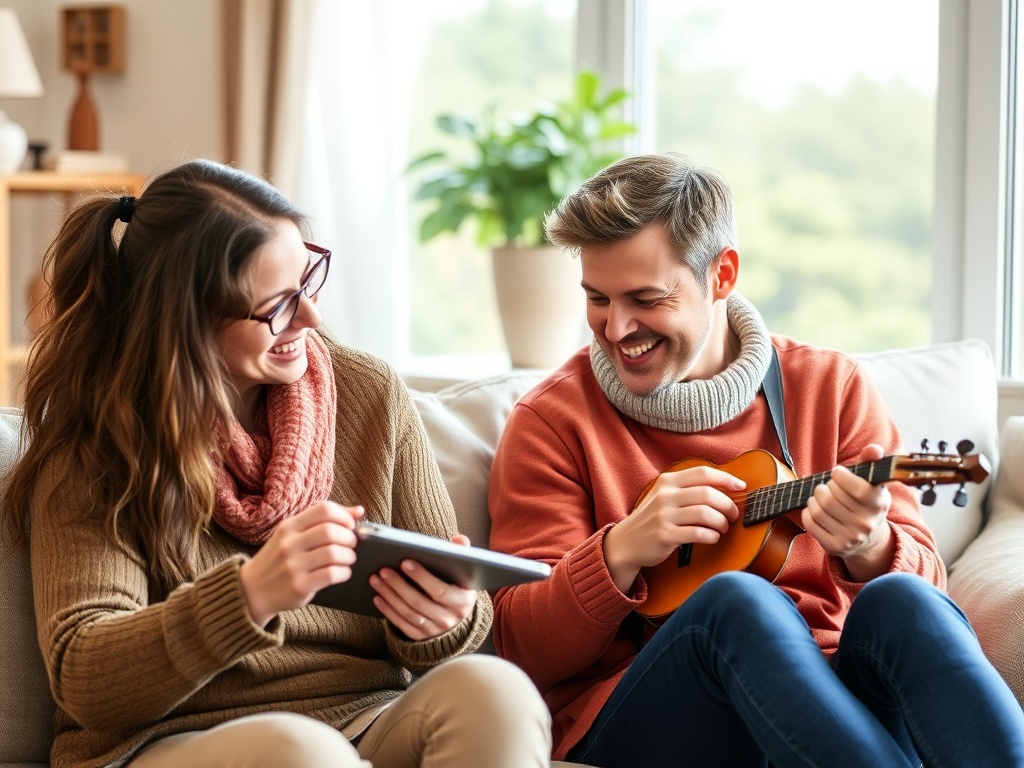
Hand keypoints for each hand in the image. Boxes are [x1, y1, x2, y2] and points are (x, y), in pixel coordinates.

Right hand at [239, 502, 362, 627]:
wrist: (252, 590)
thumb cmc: (279, 558)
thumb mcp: (293, 534)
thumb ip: (323, 521)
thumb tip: (359, 511)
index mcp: (289, 526)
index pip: (323, 509)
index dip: (344, 516)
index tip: (351, 525)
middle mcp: (289, 544)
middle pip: (330, 531)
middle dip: (349, 537)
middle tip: (352, 544)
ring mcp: (293, 566)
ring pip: (333, 553)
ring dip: (349, 556)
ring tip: (348, 558)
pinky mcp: (299, 586)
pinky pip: (331, 574)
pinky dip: (344, 572)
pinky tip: (343, 572)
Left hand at [369, 533, 476, 640]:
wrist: (456, 618)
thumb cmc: (457, 587)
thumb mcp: (464, 573)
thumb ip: (461, 554)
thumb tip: (459, 538)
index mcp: (462, 602)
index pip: (439, 590)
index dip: (421, 577)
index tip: (404, 562)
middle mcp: (449, 619)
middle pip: (419, 602)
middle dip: (399, 585)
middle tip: (383, 570)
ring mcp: (434, 630)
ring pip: (408, 613)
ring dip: (390, 596)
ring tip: (376, 580)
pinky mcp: (421, 637)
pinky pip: (402, 624)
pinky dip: (388, 611)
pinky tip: (377, 598)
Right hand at [604, 464, 744, 592]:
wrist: (625, 542)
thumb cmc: (652, 519)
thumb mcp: (664, 496)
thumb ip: (687, 489)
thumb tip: (725, 488)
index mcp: (667, 482)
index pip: (702, 473)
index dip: (726, 478)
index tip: (740, 486)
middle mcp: (665, 496)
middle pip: (707, 494)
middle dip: (728, 505)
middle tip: (733, 514)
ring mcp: (664, 515)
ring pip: (705, 513)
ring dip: (721, 522)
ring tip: (723, 527)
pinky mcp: (665, 535)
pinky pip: (698, 533)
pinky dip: (712, 536)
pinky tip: (712, 537)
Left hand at [802, 443, 894, 579]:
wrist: (868, 540)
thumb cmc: (865, 503)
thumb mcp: (872, 483)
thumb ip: (871, 463)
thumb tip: (874, 448)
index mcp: (879, 505)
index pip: (857, 488)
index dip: (841, 476)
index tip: (837, 472)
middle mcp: (866, 523)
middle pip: (831, 497)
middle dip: (825, 486)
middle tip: (829, 486)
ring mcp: (851, 537)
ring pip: (818, 509)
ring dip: (814, 498)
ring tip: (820, 496)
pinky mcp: (835, 546)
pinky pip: (810, 523)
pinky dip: (808, 512)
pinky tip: (815, 509)